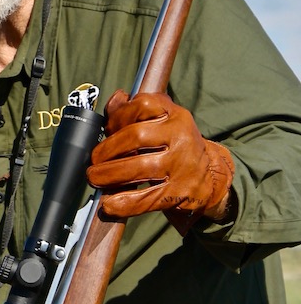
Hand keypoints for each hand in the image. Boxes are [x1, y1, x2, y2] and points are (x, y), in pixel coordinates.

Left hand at [86, 90, 234, 223]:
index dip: (118, 117)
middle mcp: (181, 136)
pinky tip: (109, 204)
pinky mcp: (179, 192)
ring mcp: (182, 165)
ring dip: (110, 175)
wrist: (209, 176)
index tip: (107, 130)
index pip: (142, 105)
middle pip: (136, 137)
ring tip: (96, 179)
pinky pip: (146, 198)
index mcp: (175, 115)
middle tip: (94, 162)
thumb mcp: (162, 122)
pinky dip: (124, 203)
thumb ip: (134, 110)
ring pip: (140, 168)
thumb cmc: (175, 146)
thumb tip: (116, 99)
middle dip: (107, 150)